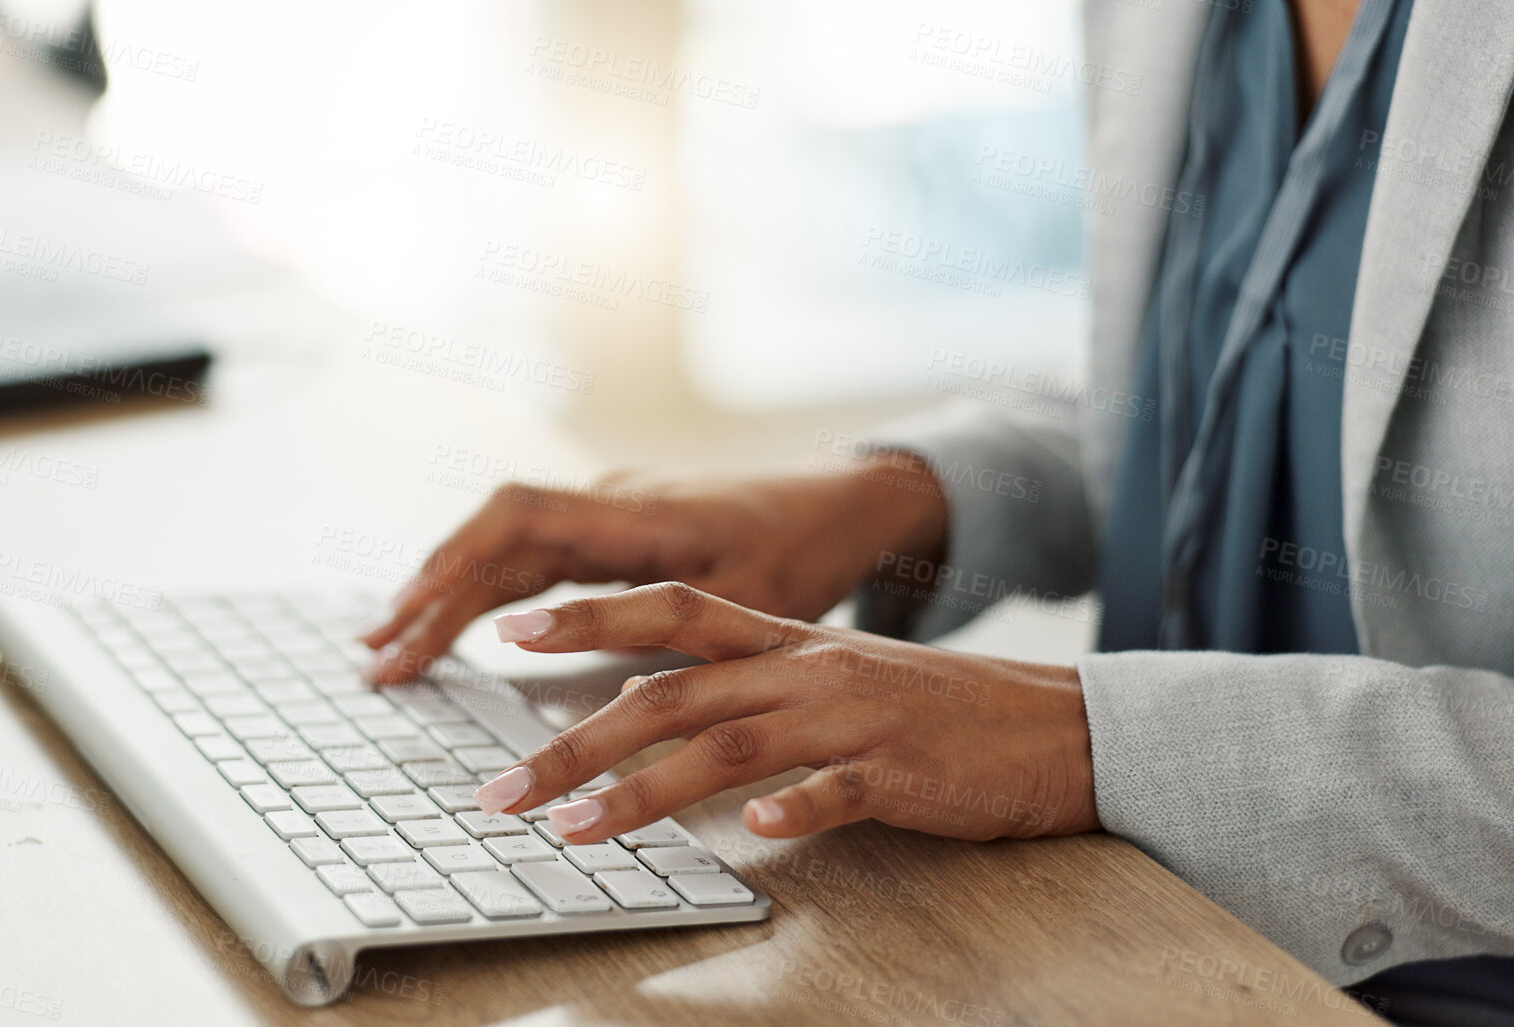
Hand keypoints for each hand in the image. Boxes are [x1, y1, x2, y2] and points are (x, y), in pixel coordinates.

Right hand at [360, 456, 947, 682]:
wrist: (847, 499)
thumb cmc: (806, 551)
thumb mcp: (750, 599)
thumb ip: (664, 624)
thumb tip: (584, 665)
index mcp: (636, 514)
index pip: (520, 525)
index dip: (460, 572)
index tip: (415, 626)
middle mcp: (608, 502)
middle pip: (493, 536)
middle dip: (429, 595)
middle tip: (376, 660)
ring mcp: (607, 512)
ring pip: (505, 545)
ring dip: (445, 592)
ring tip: (387, 648)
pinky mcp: (613, 529)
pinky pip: (530, 553)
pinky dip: (484, 588)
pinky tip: (452, 624)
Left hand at [471, 583, 1099, 842]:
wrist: (1055, 725)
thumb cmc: (929, 709)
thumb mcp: (824, 679)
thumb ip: (733, 682)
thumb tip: (632, 699)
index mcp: (786, 641)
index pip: (670, 609)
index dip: (589, 615)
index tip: (510, 628)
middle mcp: (807, 670)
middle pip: (670, 696)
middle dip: (574, 743)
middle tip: (504, 791)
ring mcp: (853, 720)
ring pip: (729, 747)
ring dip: (644, 791)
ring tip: (575, 829)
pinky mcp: (901, 773)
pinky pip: (838, 792)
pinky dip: (793, 811)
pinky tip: (754, 835)